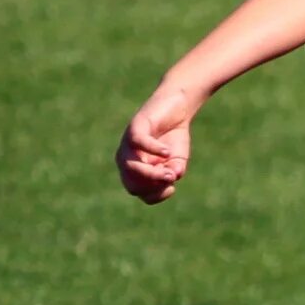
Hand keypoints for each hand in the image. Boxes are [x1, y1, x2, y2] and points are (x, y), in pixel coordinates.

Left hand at [115, 86, 193, 202]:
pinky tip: (167, 152)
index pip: (139, 192)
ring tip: (169, 170)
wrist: (176, 109)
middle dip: (153, 186)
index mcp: (135, 172)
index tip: (172, 187)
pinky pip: (138, 142)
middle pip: (132, 185)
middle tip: (170, 177)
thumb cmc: (173, 138)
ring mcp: (128, 144)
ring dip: (151, 174)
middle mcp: (127, 160)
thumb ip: (173, 171)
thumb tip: (170, 177)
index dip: (155, 195)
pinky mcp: (135, 127)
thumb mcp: (177, 160)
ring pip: (130, 167)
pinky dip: (153, 149)